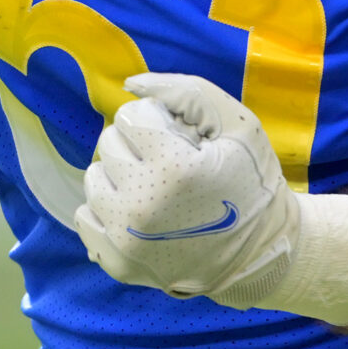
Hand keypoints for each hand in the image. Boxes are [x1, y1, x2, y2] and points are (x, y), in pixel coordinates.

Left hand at [74, 72, 293, 300]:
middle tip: (168, 165)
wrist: (261, 255)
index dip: (156, 122)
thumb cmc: (252, 184)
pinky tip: (139, 214)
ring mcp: (127, 240)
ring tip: (153, 189)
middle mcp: (142, 207)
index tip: (179, 142)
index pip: (129, 117)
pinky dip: (107, 211)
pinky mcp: (118, 264)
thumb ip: (185, 92)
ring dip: (120, 177)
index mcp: (174, 169)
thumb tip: (130, 84)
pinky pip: (85, 217)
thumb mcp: (238, 125)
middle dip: (136, 147)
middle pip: (108, 145)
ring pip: (94, 179)